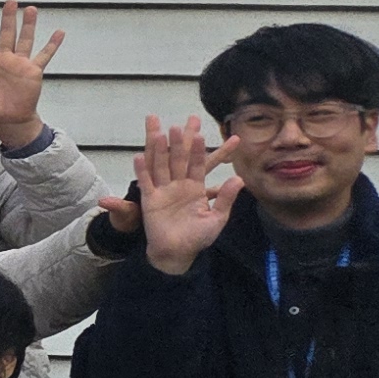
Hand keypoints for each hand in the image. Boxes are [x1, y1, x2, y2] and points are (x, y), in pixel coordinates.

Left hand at [0, 1, 62, 145]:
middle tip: (10, 1)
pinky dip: (52, 44)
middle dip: (8, 18)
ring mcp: (19, 64)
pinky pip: (44, 54)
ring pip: (25, 39)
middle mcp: (3, 60)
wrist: (8, 121)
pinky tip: (59, 32)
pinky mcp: (33, 71)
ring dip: (29, 25)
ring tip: (31, 9)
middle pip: (6, 34)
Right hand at [130, 115, 241, 275]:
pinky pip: (145, 182)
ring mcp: (163, 191)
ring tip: (157, 132)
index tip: (200, 134)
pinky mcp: (150, 200)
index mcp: (195, 188)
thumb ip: (225, 198)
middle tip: (178, 124)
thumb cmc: (198, 237)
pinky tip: (139, 157)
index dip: (198, 150)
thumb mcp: (217, 218)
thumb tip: (239, 179)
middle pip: (177, 159)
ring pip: (160, 166)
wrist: (178, 253)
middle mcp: (178, 185)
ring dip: (158, 150)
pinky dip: (142, 170)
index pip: (197, 164)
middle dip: (178, 142)